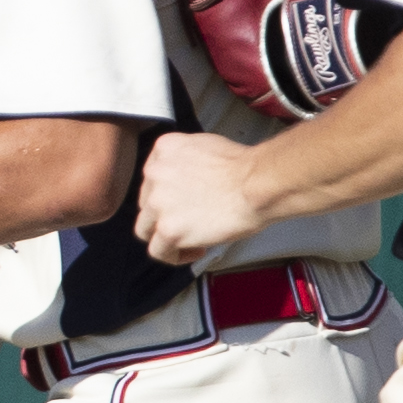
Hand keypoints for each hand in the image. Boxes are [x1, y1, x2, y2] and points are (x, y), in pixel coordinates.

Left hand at [133, 129, 266, 265]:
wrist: (258, 185)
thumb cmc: (247, 169)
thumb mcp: (208, 147)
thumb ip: (188, 162)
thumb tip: (189, 179)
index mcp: (165, 148)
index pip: (152, 177)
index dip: (166, 194)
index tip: (181, 202)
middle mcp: (155, 173)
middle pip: (147, 203)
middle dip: (166, 214)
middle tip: (190, 221)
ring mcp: (158, 202)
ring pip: (145, 228)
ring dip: (165, 236)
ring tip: (189, 240)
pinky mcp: (168, 228)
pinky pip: (157, 251)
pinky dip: (173, 256)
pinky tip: (193, 251)